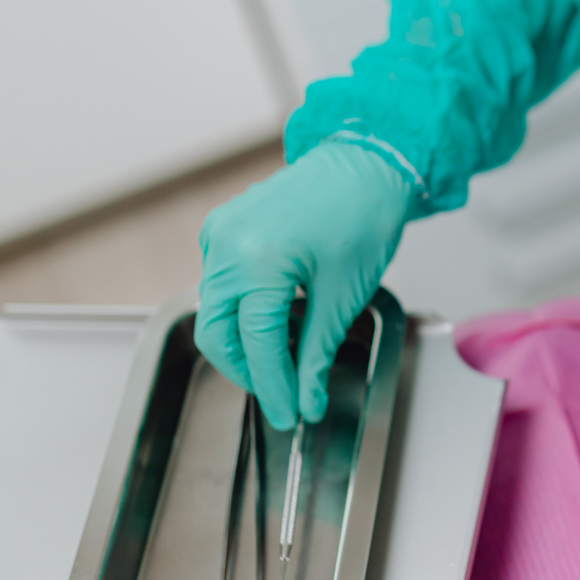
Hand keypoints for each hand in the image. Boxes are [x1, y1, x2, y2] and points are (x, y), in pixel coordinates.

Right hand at [195, 142, 410, 428]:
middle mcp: (225, 246)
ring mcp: (218, 234)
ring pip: (216, 312)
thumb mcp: (342, 298)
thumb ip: (315, 356)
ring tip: (284, 363)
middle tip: (282, 397)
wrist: (364, 164)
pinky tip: (275, 324)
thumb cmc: (362, 217)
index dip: (273, 387)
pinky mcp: (222, 229)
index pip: (255, 345)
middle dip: (248, 372)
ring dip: (245, 344)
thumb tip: (305, 400)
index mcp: (255, 261)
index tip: (289, 415)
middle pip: (218, 334)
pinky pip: (221, 284)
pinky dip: (242, 311)